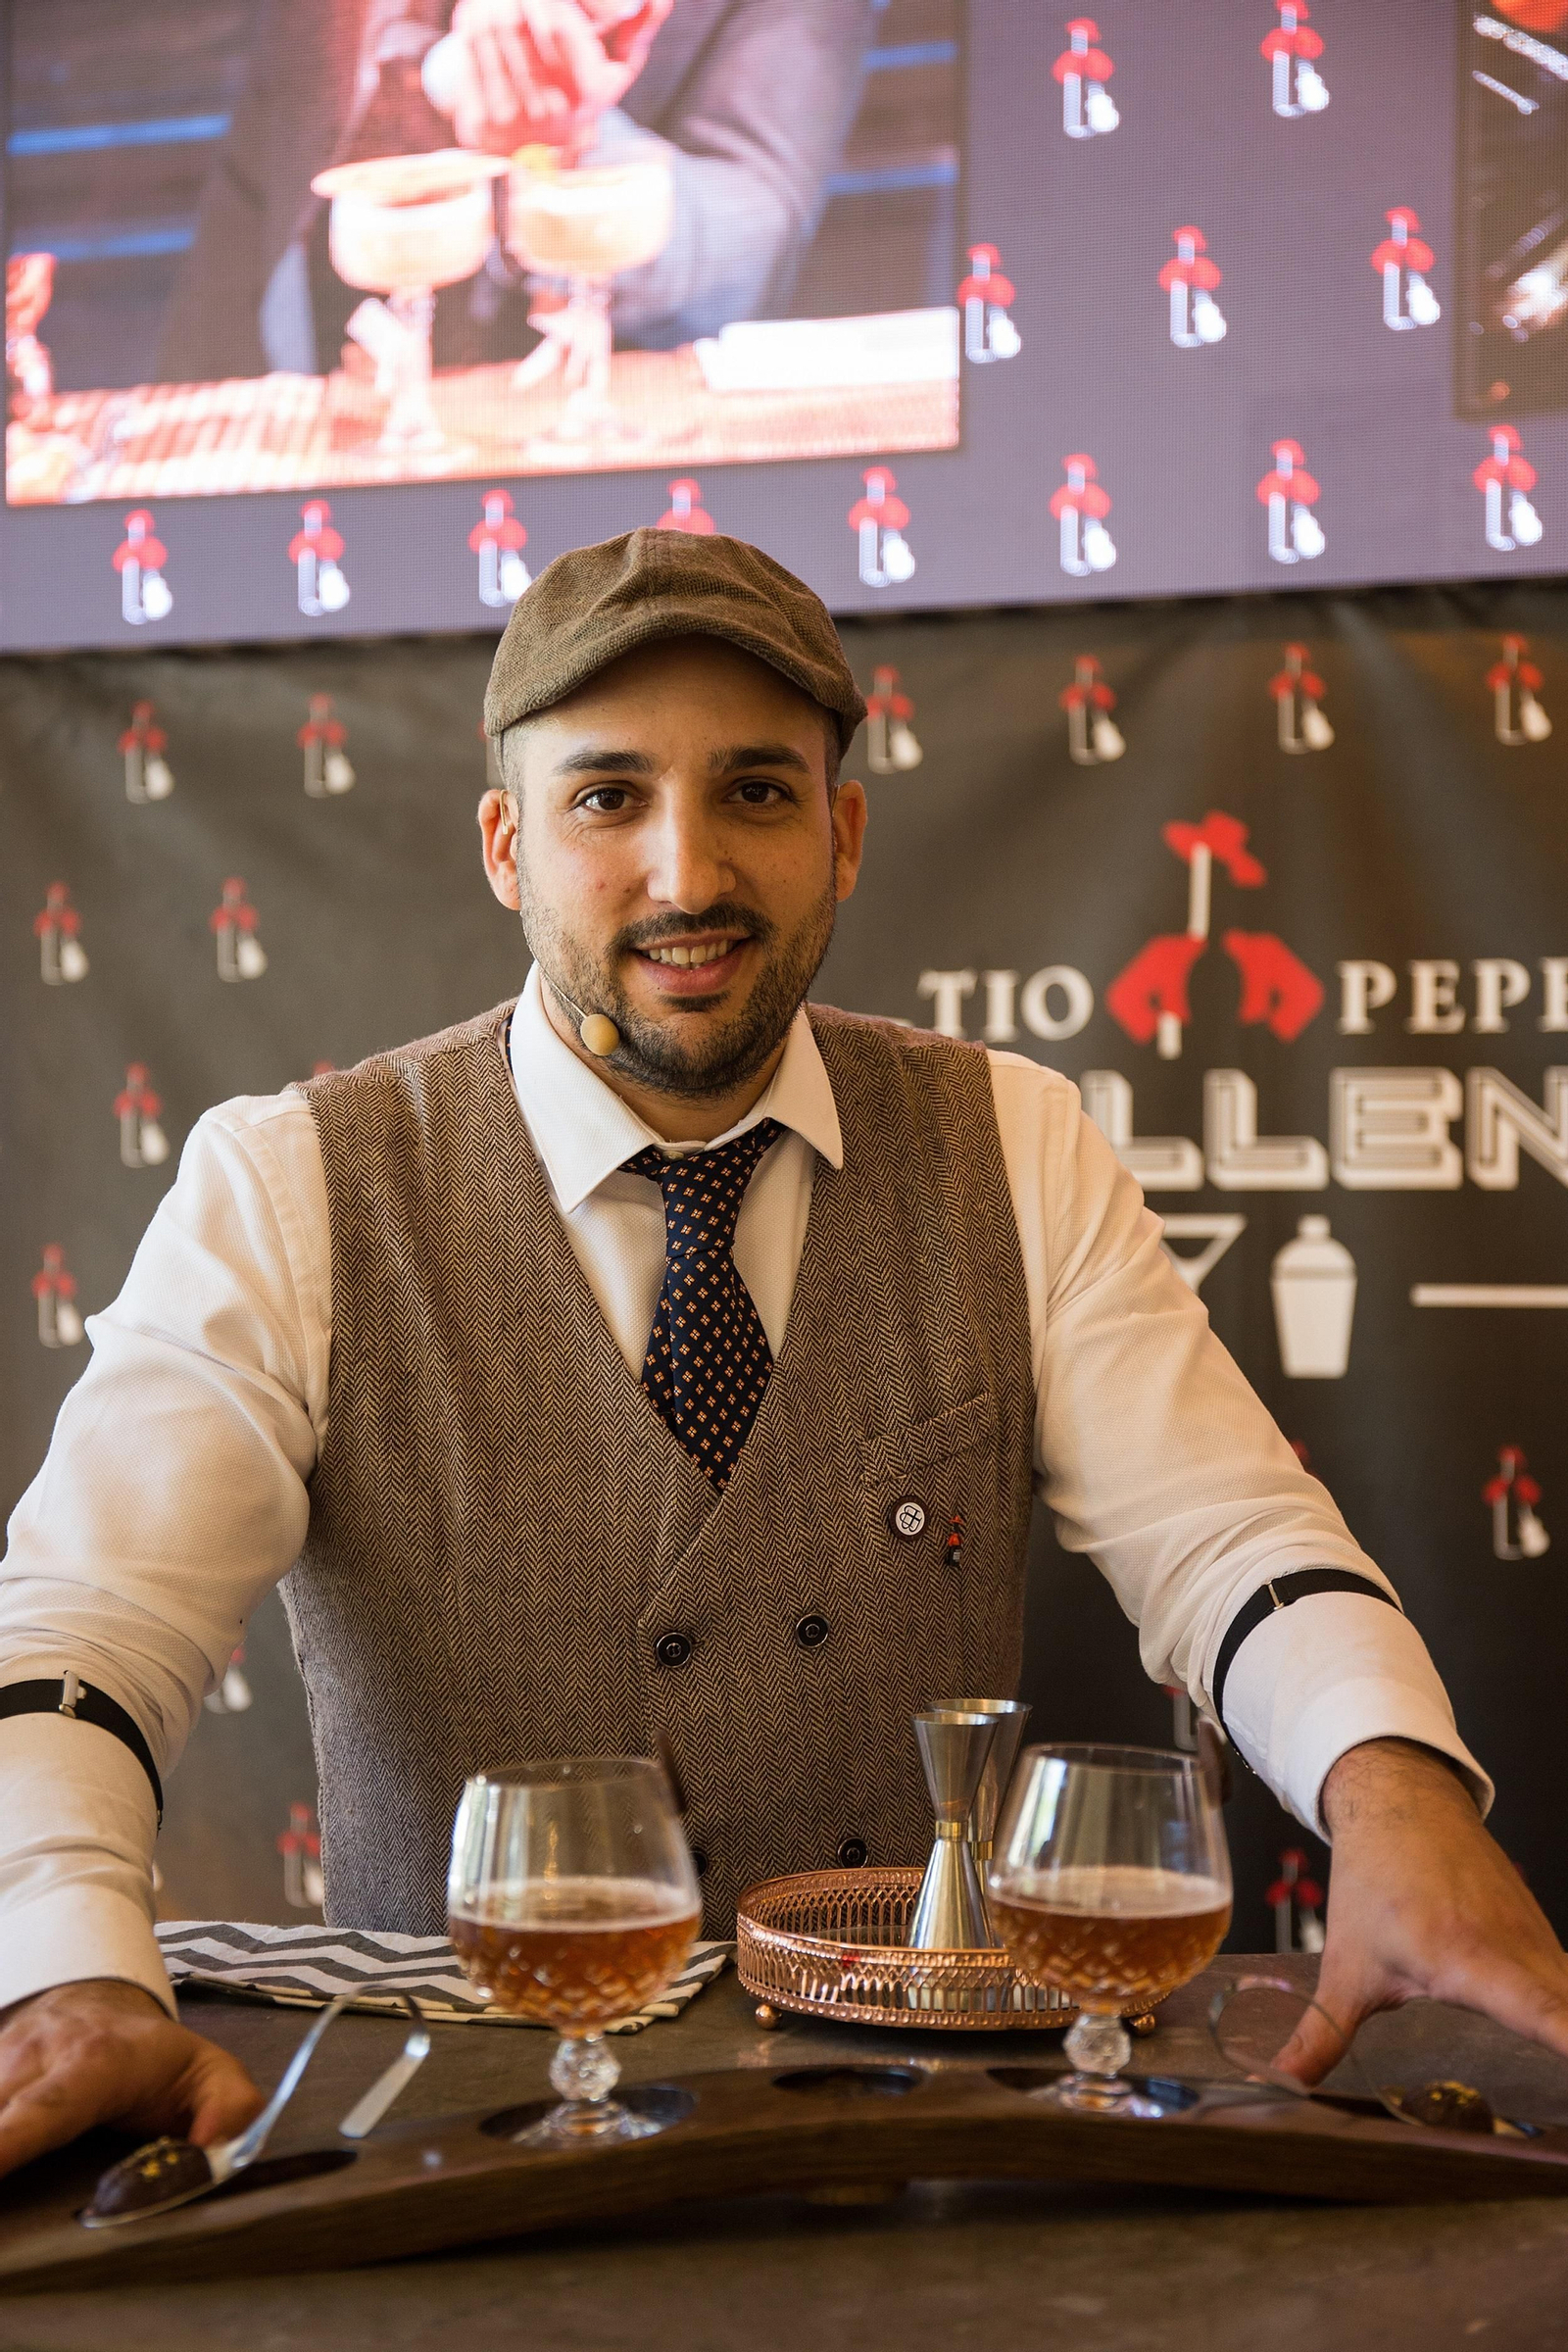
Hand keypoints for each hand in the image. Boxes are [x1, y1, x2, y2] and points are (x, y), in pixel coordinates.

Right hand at [0, 1979, 262, 2179]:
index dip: (10, 2143)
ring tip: (4, 2204)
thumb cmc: (158, 2056)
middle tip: (3, 2208)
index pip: (47, 2106)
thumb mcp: (211, 2073)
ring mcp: (1, 2059)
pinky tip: (3, 2150)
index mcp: (97, 2061)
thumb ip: (230, 2107)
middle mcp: (38, 2055)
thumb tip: (215, 2149)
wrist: (103, 2002)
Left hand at [445, 0, 670, 155]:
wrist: (540, 155)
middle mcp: (553, 110)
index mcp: (588, 93)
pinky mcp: (483, 122)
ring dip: (487, 1)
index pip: (559, 23)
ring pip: (491, 32)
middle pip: (520, 23)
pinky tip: (474, 10)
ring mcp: (516, 118)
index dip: (546, 0)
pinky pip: (468, 54)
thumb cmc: (580, 95)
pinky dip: (466, 23)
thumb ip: (639, 29)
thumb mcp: (616, 68)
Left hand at [1274, 1737, 1567, 2085]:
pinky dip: (1566, 2009)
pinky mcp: (1543, 1931)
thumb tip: (1283, 2082)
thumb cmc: (1373, 1880)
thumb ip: (1322, 2035)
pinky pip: (1567, 1980)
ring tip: (1555, 2055)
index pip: (1540, 2011)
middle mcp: (1515, 1950)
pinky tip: (1558, 2033)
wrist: (1402, 1802)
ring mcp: (1537, 1937)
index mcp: (1465, 1961)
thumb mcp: (1345, 1967)